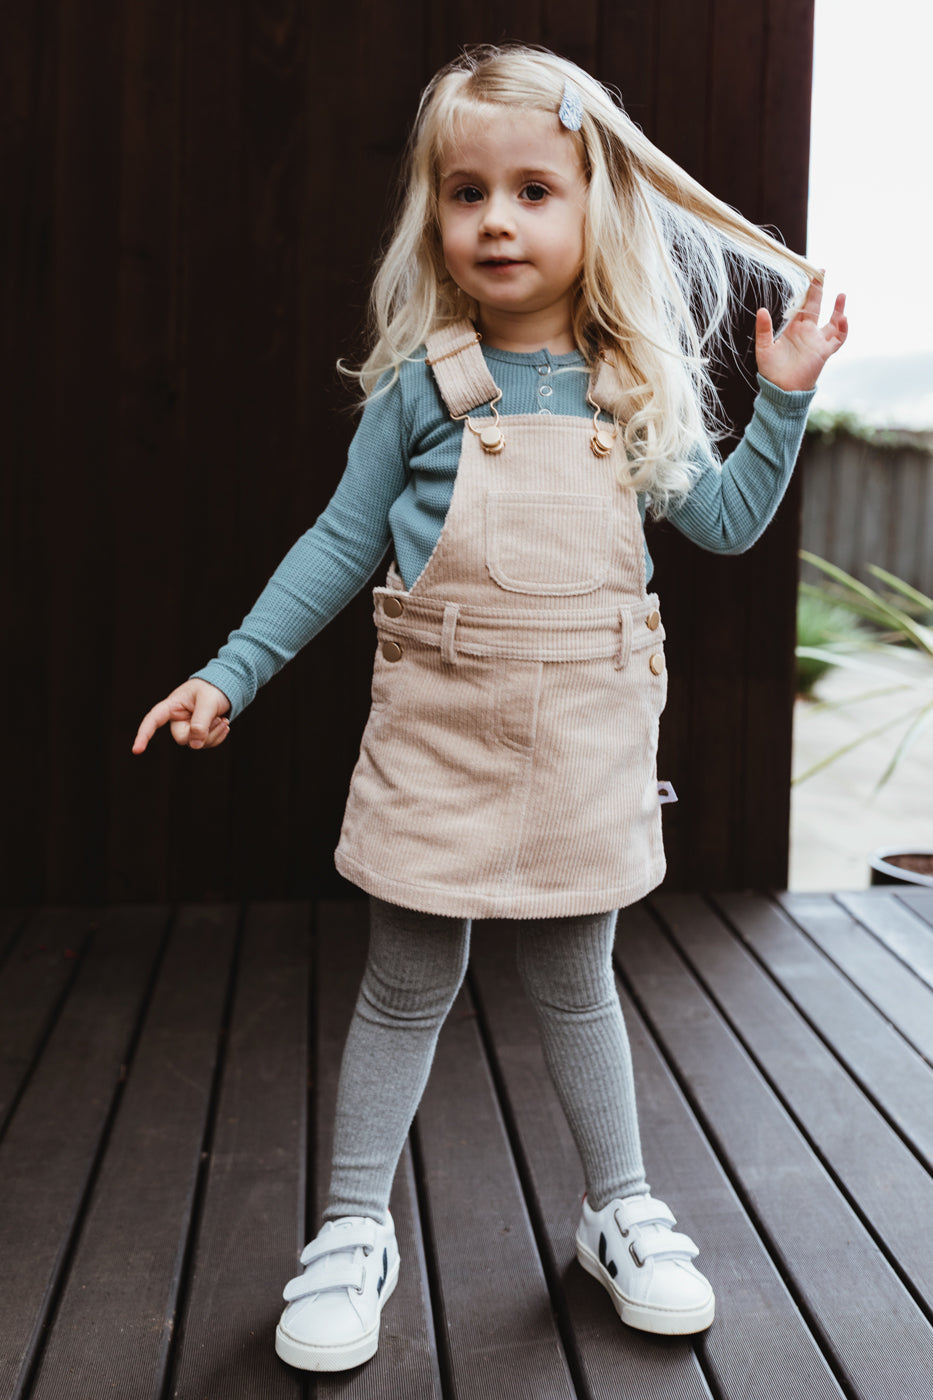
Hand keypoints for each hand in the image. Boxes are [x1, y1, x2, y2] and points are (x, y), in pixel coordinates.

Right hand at [132, 679, 230, 753]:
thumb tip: (195, 745)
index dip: (144, 735)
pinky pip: (204, 744)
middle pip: (183, 738)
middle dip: (204, 734)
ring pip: (196, 744)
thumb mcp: (208, 702)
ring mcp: (187, 727)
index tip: (137, 750)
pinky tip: (224, 724)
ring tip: (223, 720)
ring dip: (214, 734)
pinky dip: (217, 736)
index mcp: (172, 705)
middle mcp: (176, 718)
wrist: (225, 686)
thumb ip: (201, 722)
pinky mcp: (197, 733)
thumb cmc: (213, 688)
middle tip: (220, 720)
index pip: (153, 720)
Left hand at [755, 275, 847, 391]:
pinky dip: (842, 329)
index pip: (802, 304)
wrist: (781, 390)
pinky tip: (843, 318)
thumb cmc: (771, 371)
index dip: (807, 290)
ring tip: (841, 295)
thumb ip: (764, 329)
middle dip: (820, 290)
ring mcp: (817, 341)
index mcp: (793, 328)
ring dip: (838, 309)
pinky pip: (838, 339)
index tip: (811, 274)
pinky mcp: (824, 352)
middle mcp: (807, 332)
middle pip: (817, 306)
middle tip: (823, 272)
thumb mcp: (764, 348)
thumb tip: (761, 309)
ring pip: (832, 322)